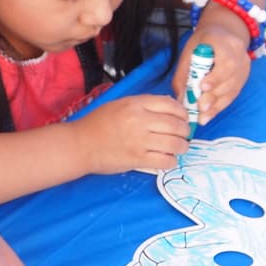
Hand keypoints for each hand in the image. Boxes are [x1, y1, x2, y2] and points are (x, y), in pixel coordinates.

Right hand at [72, 94, 189, 172]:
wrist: (80, 144)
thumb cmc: (97, 124)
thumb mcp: (120, 104)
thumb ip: (144, 104)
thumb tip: (170, 106)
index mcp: (136, 104)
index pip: (171, 105)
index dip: (183, 113)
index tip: (183, 119)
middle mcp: (140, 120)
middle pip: (177, 125)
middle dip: (185, 131)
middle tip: (183, 135)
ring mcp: (139, 141)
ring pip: (175, 144)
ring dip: (182, 147)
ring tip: (179, 148)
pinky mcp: (138, 159)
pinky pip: (166, 161)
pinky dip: (171, 161)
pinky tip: (167, 159)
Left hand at [172, 24, 252, 127]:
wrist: (223, 33)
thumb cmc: (203, 42)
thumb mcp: (189, 51)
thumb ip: (184, 73)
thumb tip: (180, 98)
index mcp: (224, 43)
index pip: (224, 61)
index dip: (216, 76)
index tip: (203, 87)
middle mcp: (238, 54)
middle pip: (229, 78)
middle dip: (214, 95)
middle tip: (200, 108)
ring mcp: (244, 66)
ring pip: (232, 89)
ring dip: (216, 105)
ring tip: (202, 117)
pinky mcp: (244, 77)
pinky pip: (233, 94)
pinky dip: (220, 105)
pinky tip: (210, 114)